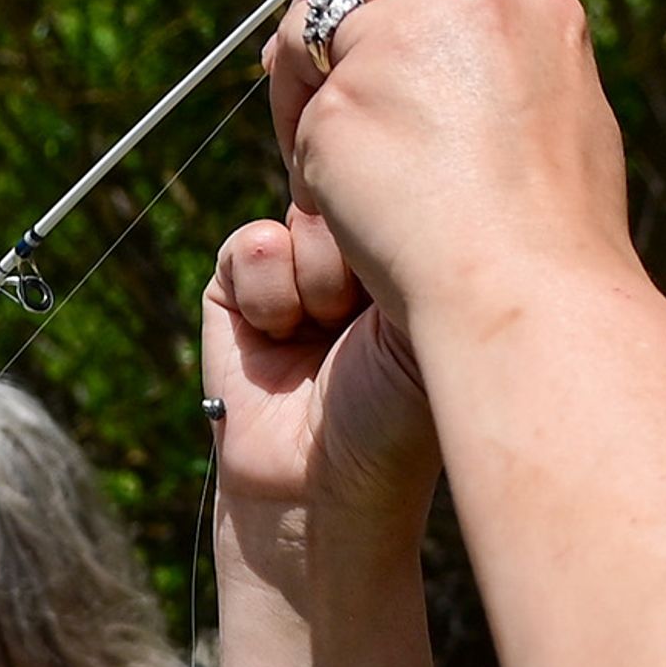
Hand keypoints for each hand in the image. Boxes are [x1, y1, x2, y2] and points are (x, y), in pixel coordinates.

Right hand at [204, 218, 439, 583]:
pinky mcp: (235, 288)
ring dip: (315, 283)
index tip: (404, 288)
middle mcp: (356, 258)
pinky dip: (267, 294)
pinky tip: (281, 338)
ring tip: (326, 336)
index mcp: (413, 261)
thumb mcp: (430, 323)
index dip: (399, 226)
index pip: (404, 192)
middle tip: (365, 319)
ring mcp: (295, 269)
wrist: (323, 489)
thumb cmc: (394, 417)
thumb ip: (415, 242)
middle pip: (348, 194)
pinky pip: (250, 246)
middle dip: (356, 255)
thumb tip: (382, 177)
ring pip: (301, 216)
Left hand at [266, 0, 640, 332]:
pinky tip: (351, 227)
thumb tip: (462, 77)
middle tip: (300, 60)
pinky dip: (313, 173)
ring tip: (330, 177)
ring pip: (306, 37)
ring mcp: (396, 44)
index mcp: (530, 2)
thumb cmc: (560, 244)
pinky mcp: (340, 105)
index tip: (390, 47)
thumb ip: (509, 77)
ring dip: (302, 95)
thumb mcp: (564, 128)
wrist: (533, 298)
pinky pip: (300, 127)